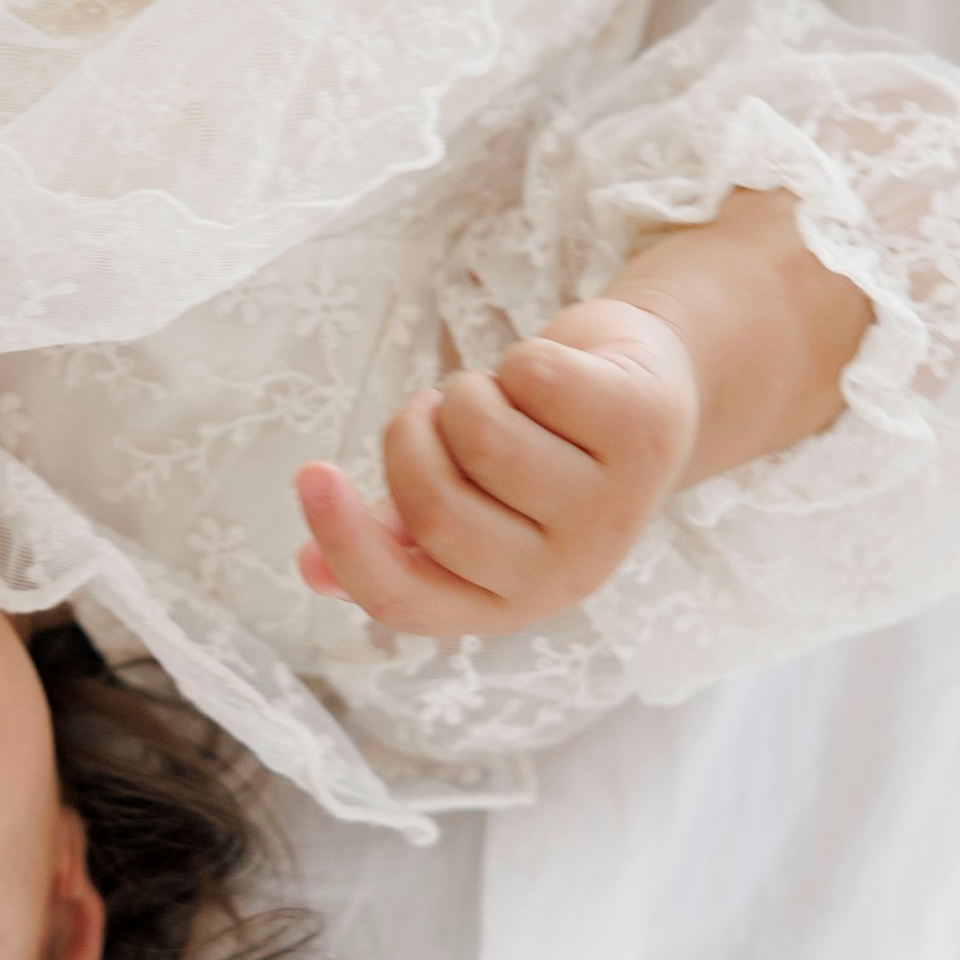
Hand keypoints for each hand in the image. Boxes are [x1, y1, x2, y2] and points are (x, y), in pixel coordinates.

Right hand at [295, 188, 872, 639]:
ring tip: (494, 394)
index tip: (310, 473)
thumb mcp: (467, 502)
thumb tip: (309, 569)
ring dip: (468, 393)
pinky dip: (523, 357)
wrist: (650, 393)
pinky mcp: (643, 434)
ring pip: (485, 439)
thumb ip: (392, 536)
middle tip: (431, 410)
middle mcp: (565, 574)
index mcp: (508, 602)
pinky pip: (534, 378)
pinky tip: (550, 374)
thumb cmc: (539, 449)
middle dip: (410, 437)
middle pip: (436, 511)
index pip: (406, 601)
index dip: (346, 545)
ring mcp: (613, 509)